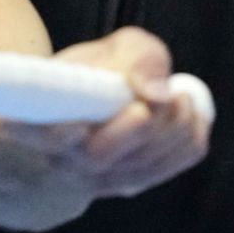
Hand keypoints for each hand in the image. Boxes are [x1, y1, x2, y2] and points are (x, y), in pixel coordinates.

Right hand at [0, 26, 212, 199]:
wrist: (108, 98)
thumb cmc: (106, 69)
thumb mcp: (118, 48)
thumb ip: (137, 58)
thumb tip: (156, 96)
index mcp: (43, 121)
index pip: (42, 135)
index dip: (58, 134)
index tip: (79, 126)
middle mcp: (65, 158)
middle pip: (96, 157)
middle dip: (134, 130)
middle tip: (166, 98)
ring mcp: (97, 178)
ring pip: (135, 168)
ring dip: (172, 131)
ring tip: (182, 96)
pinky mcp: (130, 184)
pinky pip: (163, 171)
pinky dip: (185, 144)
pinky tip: (191, 117)